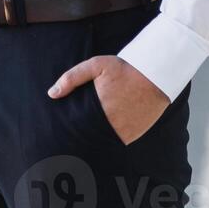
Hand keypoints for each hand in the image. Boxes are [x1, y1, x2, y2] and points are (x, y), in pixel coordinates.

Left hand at [48, 55, 169, 145]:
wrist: (156, 77)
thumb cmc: (125, 70)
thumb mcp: (96, 65)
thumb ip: (72, 78)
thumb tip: (52, 93)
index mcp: (97, 108)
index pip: (76, 125)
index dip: (68, 129)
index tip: (61, 130)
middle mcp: (109, 124)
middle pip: (86, 135)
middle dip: (78, 135)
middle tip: (68, 138)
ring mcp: (122, 132)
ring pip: (100, 141)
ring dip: (93, 138)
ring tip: (84, 136)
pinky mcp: (132, 136)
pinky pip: (115, 141)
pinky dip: (108, 138)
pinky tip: (102, 133)